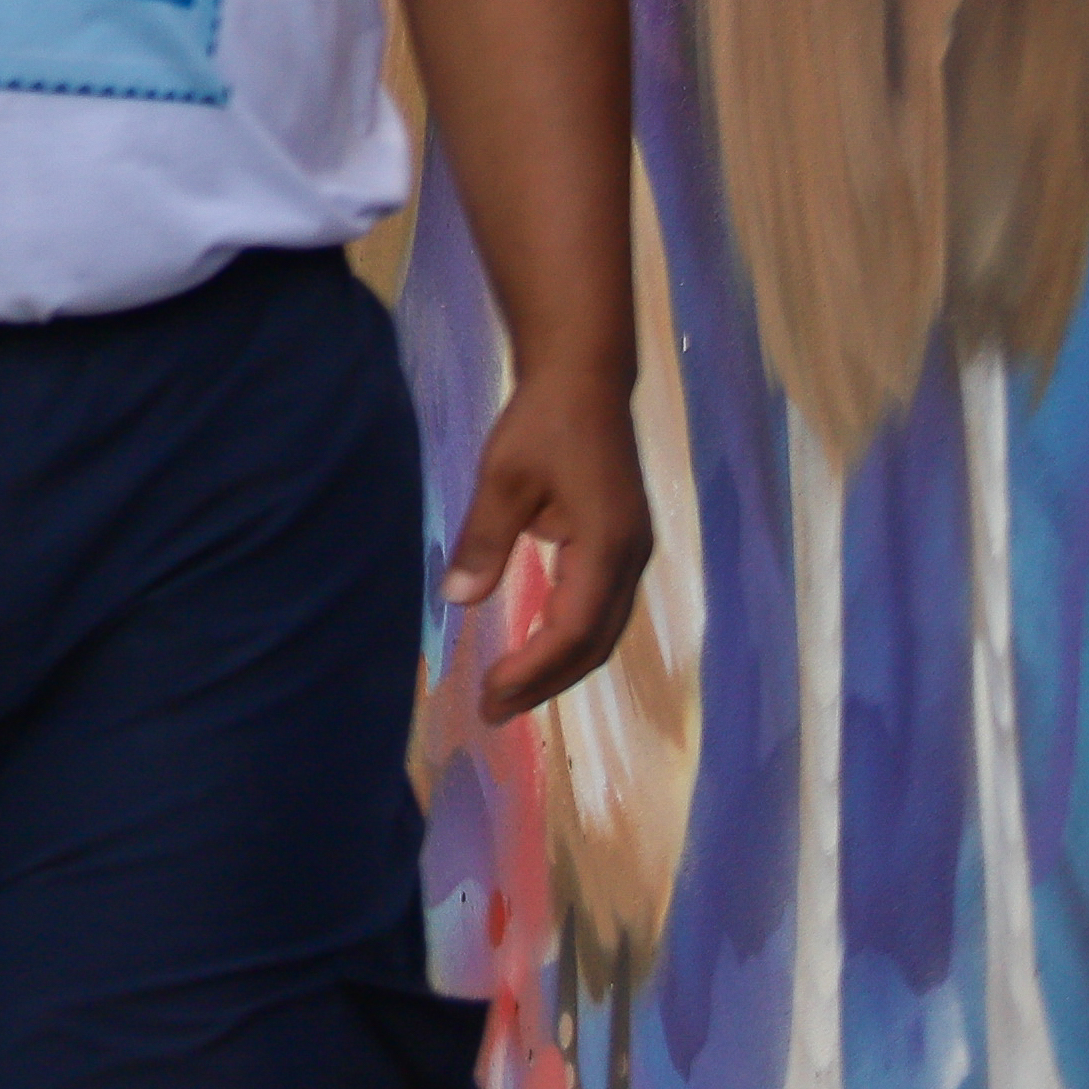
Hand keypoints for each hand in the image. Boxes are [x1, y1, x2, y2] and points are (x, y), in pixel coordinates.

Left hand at [444, 362, 653, 721]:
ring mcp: (631, 552)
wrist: (584, 378)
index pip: (573, 629)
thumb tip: (458, 601)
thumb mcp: (503, 477)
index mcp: (608, 545)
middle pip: (594, 641)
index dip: (534, 667)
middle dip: (546, 680)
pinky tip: (536, 650)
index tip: (491, 691)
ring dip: (559, 664)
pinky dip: (569, 638)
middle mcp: (630, 559)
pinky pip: (599, 608)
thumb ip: (484, 540)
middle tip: (495, 710)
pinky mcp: (621, 544)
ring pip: (601, 630)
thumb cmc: (542, 422)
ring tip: (511, 692)